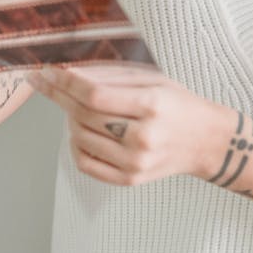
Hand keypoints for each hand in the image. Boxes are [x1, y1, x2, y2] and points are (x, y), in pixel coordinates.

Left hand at [26, 62, 223, 185]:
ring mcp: (135, 162)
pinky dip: (75, 145)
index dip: (66, 83)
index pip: (94, 95)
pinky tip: (79, 131)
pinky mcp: (130, 179)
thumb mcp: (155, 80)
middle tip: (46, 83)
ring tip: (73, 105)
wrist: (206, 141)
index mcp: (151, 105)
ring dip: (69, 119)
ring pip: (81, 139)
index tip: (47, 72)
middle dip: (59, 96)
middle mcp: (143, 137)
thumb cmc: (179, 104)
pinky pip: (86, 164)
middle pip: (84, 116)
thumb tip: (73, 72)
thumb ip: (115, 76)